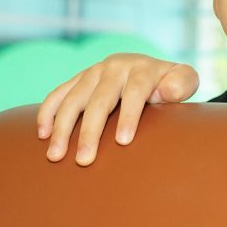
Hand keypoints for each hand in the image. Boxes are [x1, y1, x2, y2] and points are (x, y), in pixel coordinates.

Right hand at [36, 53, 198, 165]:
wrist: (149, 68)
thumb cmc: (169, 83)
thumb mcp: (184, 79)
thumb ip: (182, 83)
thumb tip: (166, 92)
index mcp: (142, 69)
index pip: (134, 92)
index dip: (129, 116)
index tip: (123, 142)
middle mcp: (115, 67)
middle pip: (100, 99)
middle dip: (90, 131)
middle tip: (85, 160)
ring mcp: (93, 72)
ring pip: (73, 98)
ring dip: (62, 127)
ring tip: (56, 155)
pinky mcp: (79, 79)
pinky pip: (58, 93)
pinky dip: (47, 112)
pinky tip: (42, 134)